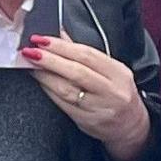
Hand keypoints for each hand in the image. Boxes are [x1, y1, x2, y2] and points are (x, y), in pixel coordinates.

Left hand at [21, 35, 150, 159]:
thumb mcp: (110, 70)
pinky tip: (39, 82)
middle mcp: (111, 90)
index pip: (87, 55)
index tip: (41, 39)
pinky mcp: (87, 121)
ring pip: (67, 89)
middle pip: (77, 72)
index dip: (61, 46)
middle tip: (30, 51)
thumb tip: (60, 34)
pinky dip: (48, 91)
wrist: (130, 125)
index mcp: (118, 73)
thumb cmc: (117, 93)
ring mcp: (99, 107)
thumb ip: (85, 53)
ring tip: (30, 66)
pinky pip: (63, 104)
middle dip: (50, 59)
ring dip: (44, 76)